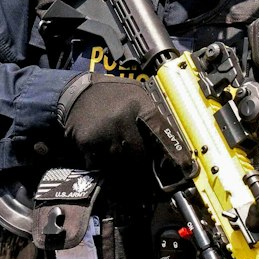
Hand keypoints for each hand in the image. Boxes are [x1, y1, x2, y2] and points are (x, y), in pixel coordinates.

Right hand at [56, 72, 171, 168]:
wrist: (76, 93)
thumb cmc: (112, 94)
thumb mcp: (136, 93)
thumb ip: (153, 113)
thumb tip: (174, 139)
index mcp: (138, 104)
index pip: (160, 131)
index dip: (173, 150)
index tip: (183, 165)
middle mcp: (121, 119)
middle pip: (141, 154)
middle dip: (142, 159)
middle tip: (140, 157)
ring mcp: (103, 133)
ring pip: (121, 162)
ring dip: (122, 162)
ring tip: (117, 148)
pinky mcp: (87, 143)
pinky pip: (102, 164)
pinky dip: (104, 162)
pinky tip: (103, 149)